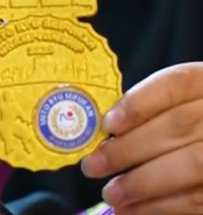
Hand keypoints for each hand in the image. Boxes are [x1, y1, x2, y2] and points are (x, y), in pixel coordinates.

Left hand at [81, 62, 202, 214]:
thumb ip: (150, 106)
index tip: (107, 123)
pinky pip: (198, 200)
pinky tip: (132, 209)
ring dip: (142, 183)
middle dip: (129, 148)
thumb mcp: (177, 99)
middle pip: (177, 126)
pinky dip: (161, 207)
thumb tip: (107, 128)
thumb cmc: (188, 115)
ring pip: (191, 165)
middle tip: (93, 165)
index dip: (139, 104)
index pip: (174, 83)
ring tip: (110, 193)